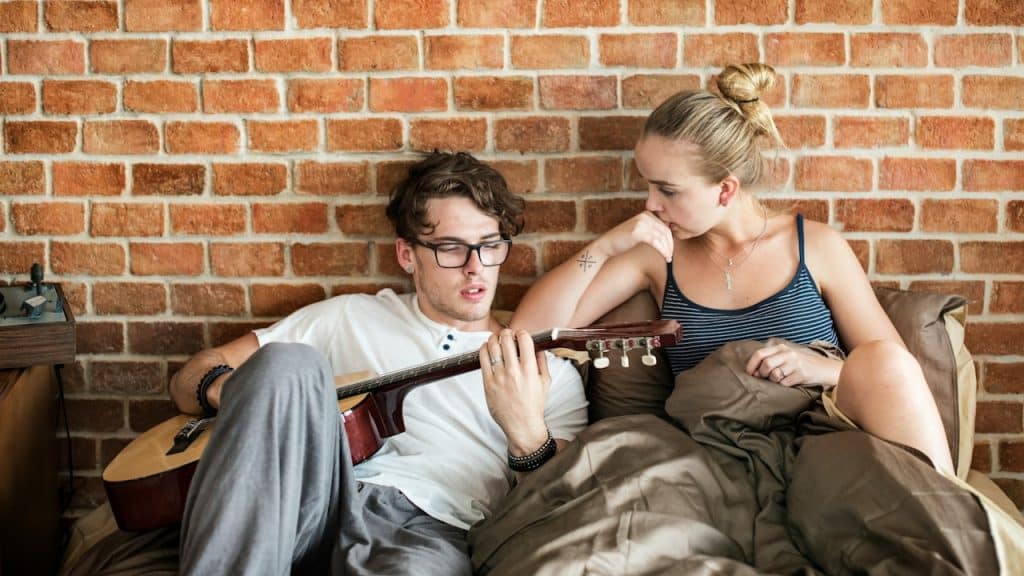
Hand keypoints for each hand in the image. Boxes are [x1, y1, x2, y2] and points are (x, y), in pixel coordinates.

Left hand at [479, 329, 550, 455]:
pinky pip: (482, 360)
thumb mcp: (545, 382)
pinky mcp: (488, 384)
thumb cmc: (534, 405)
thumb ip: (542, 362)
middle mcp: (514, 371)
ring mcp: (499, 377)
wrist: (522, 425)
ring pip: (492, 348)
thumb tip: (538, 347)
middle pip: (506, 340)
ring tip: (495, 338)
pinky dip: (483, 349)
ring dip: (494, 338)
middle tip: (507, 334)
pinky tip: (486, 347)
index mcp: (530, 370)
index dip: (521, 333)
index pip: (524, 340)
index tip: (520, 334)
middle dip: (507, 333)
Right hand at [594, 211, 674, 262]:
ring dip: (668, 249)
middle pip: (665, 231)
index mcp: (646, 214)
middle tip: (670, 255)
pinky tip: (665, 257)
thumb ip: (650, 231)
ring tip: (668, 258)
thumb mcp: (638, 231)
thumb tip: (667, 239)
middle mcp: (645, 216)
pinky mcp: (638, 232)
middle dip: (670, 245)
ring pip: (662, 237)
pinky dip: (663, 251)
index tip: (669, 249)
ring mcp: (641, 223)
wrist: (606, 245)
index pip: (664, 226)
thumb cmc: (622, 241)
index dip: (670, 239)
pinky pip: (656, 242)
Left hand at [745, 342, 839, 387]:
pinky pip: (784, 383)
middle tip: (764, 378)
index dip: (751, 365)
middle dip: (762, 374)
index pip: (759, 354)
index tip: (749, 373)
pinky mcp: (801, 374)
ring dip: (773, 380)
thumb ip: (770, 359)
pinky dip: (783, 385)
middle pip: (766, 365)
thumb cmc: (799, 363)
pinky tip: (789, 381)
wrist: (823, 368)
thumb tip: (753, 372)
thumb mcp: (785, 356)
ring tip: (779, 379)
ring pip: (774, 375)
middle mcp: (788, 354)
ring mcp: (795, 363)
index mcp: (781, 348)